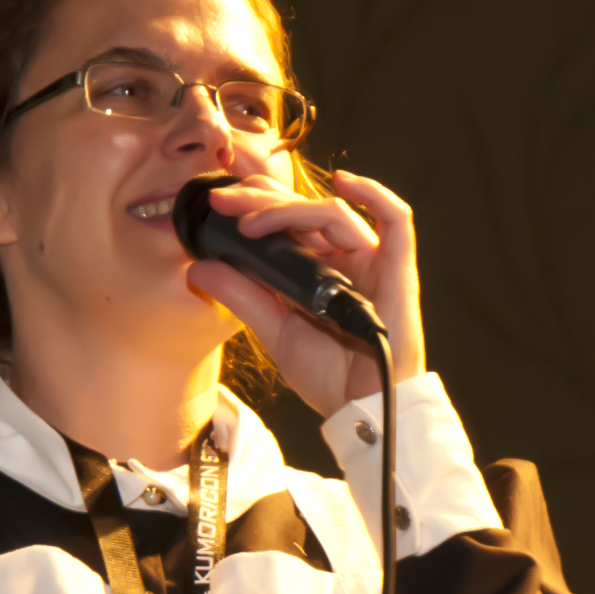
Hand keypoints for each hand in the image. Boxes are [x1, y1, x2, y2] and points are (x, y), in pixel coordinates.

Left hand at [182, 166, 426, 414]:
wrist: (362, 411)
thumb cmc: (330, 377)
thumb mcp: (274, 331)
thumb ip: (242, 297)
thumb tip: (197, 268)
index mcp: (319, 270)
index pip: (288, 220)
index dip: (254, 204)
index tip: (216, 207)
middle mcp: (345, 259)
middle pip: (305, 210)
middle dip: (261, 200)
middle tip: (222, 202)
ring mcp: (372, 262)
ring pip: (335, 213)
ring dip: (291, 210)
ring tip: (252, 224)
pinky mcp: (397, 271)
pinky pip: (396, 219)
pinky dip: (374, 194)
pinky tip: (344, 183)